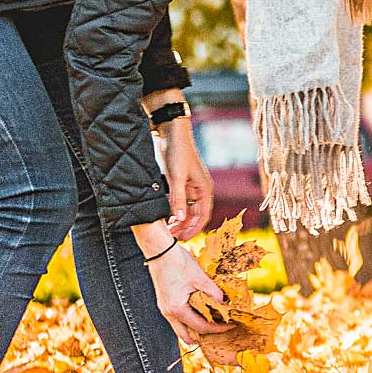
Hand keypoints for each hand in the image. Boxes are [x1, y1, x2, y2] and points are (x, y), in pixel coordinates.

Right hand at [133, 221, 229, 344]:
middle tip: (220, 332)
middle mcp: (168, 313)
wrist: (159, 251)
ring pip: (181, 328)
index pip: (201, 327)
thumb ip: (213, 293)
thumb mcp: (200, 278)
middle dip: (204, 336)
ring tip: (212, 324)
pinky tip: (200, 314)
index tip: (230, 326)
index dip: (218, 328)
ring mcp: (164, 308)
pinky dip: (189, 320)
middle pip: (187, 335)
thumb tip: (224, 304)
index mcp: (177, 309)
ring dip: (195, 329)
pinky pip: (178, 318)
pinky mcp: (165, 301)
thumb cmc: (178, 263)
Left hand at [157, 118, 211, 238]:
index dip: (194, 229)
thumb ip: (178, 199)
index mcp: (205, 189)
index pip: (203, 216)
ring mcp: (191, 187)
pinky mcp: (182, 183)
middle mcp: (201, 190)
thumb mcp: (176, 177)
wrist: (172, 133)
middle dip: (185, 227)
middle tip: (172, 237)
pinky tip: (166, 216)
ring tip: (168, 229)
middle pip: (195, 215)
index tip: (183, 239)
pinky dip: (175, 210)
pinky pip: (181, 202)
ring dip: (179, 220)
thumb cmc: (178, 153)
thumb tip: (180, 219)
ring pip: (188, 210)